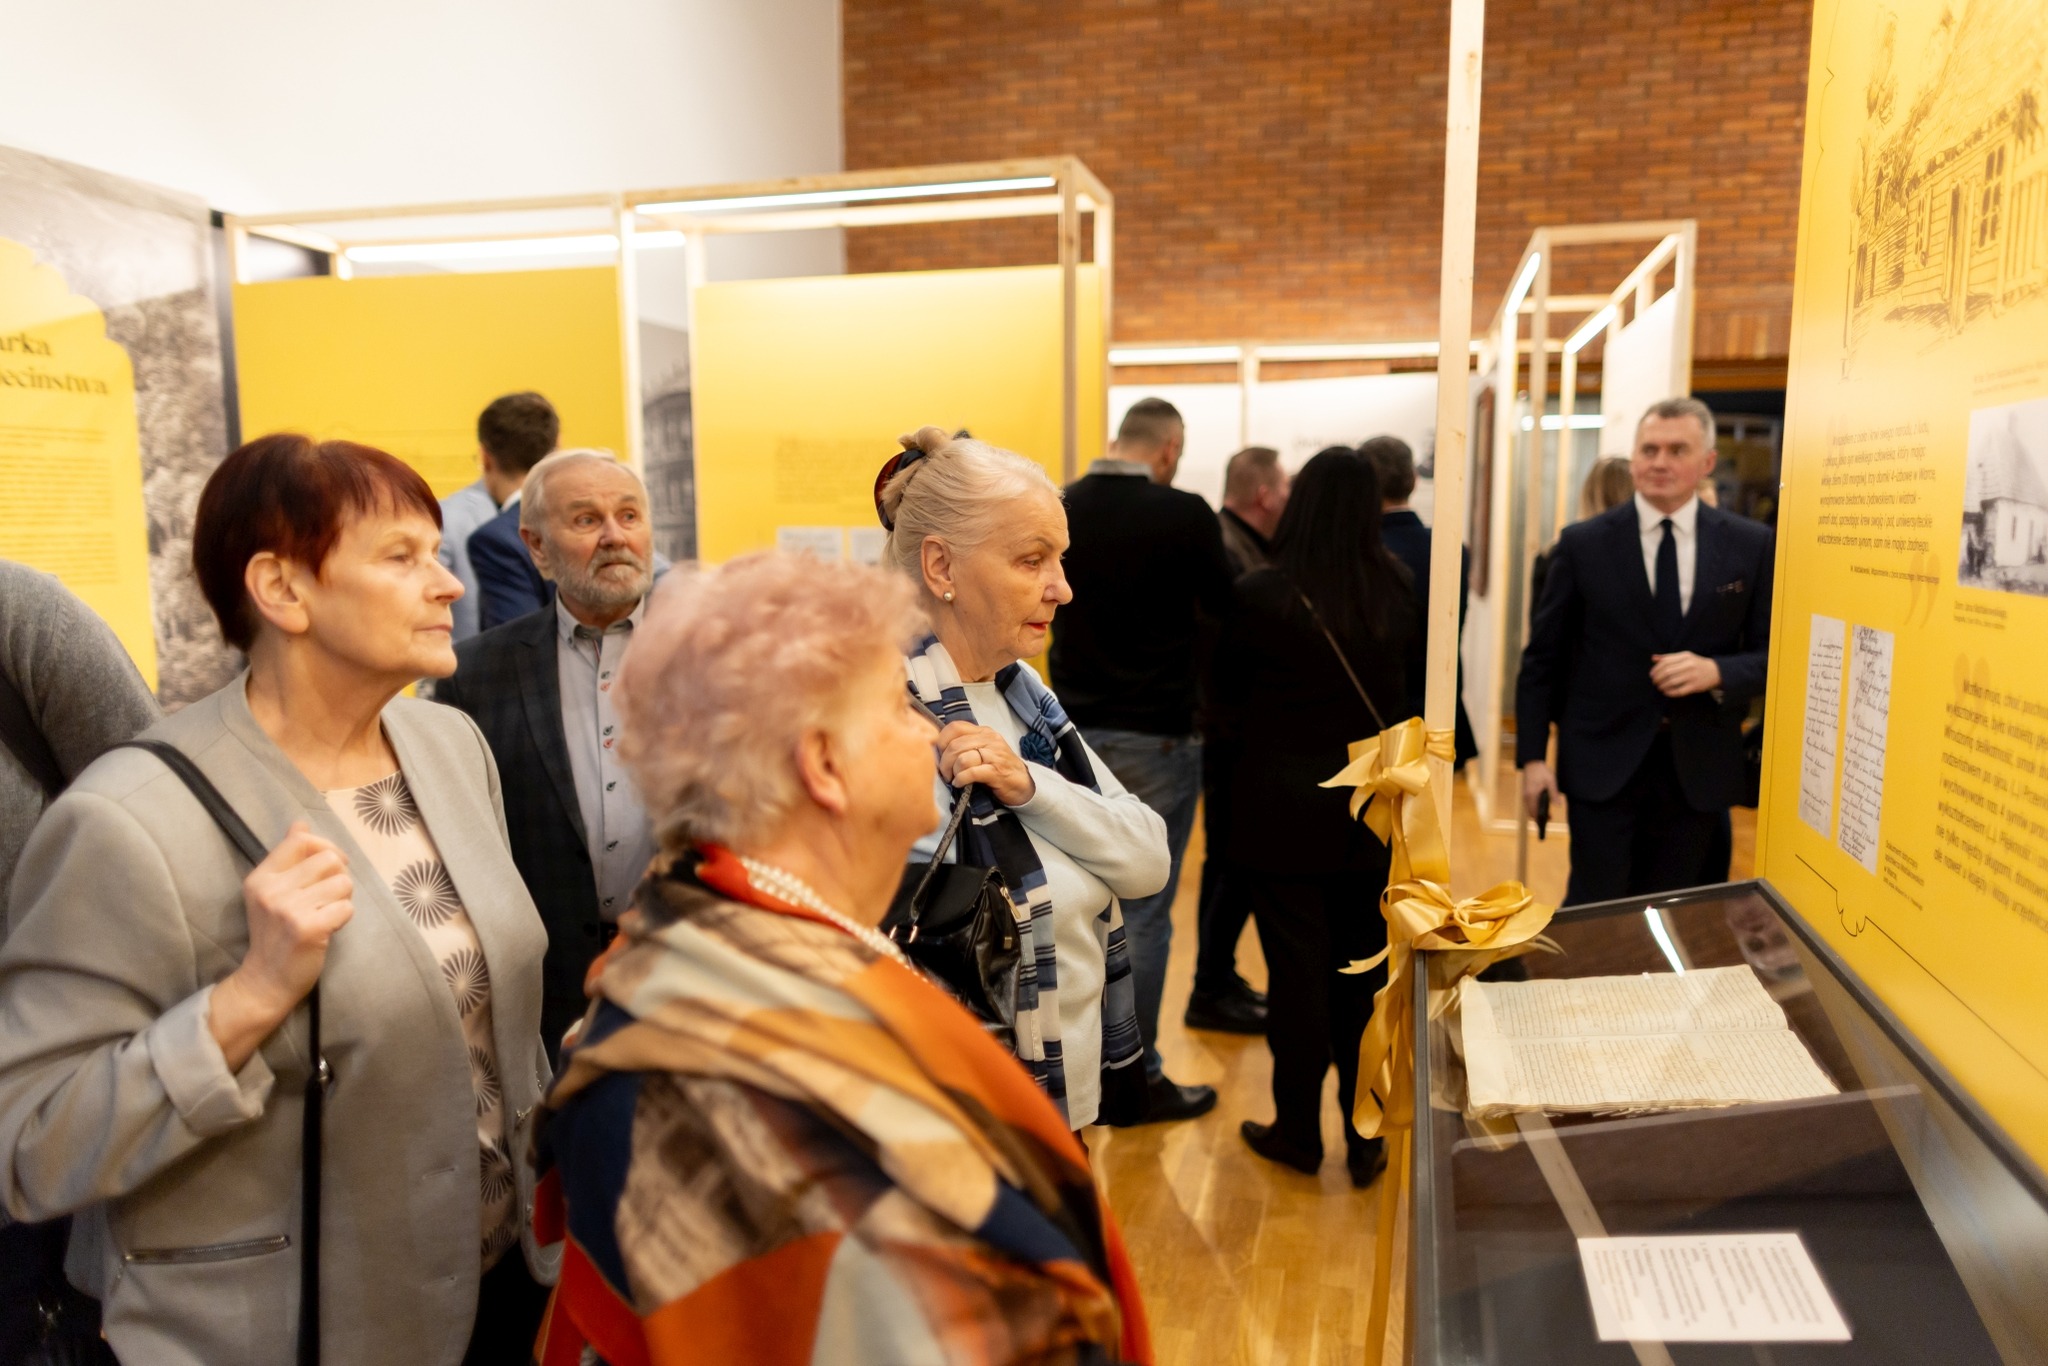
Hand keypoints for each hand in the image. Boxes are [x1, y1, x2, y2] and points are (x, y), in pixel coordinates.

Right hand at [209, 822, 354, 1071]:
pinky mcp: (307, 929)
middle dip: (338, 877)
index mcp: (261, 877)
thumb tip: (300, 823)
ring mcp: (288, 909)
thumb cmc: (275, 934)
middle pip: (330, 859)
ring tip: (325, 914)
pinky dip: (343, 918)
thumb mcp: (271, 892)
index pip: (303, 840)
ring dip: (342, 898)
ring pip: (343, 882)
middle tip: (327, 899)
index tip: (328, 868)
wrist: (265, 981)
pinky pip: (346, 908)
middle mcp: (271, 890)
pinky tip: (327, 929)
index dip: (325, 849)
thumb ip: (286, 857)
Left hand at [936, 721, 1036, 806]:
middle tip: (944, 773)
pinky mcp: (997, 772)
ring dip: (952, 771)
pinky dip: (961, 779)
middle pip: (955, 745)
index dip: (942, 740)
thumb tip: (939, 749)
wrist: (1023, 784)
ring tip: (952, 779)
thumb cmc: (999, 768)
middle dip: (944, 762)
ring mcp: (994, 755)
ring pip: (962, 758)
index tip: (939, 754)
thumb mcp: (984, 750)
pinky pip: (971, 772)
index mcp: (984, 732)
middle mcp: (989, 740)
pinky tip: (959, 784)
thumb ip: (966, 745)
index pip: (955, 727)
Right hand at [1522, 761, 1560, 822]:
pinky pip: (1529, 803)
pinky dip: (1534, 807)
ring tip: (1546, 814)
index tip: (1544, 824)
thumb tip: (1558, 805)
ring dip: (1536, 812)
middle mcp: (1526, 796)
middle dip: (1538, 817)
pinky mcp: (1526, 792)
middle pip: (1530, 812)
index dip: (1539, 819)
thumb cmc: (1542, 771)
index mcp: (1532, 795)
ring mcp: (1525, 794)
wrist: (1532, 762)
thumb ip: (1554, 794)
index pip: (1534, 812)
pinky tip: (1541, 806)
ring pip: (1529, 808)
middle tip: (1549, 819)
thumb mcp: (1551, 782)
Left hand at [1649, 651, 1721, 697]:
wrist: (1716, 671)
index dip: (1656, 669)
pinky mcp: (1695, 686)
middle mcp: (1689, 665)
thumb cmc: (1696, 664)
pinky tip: (1666, 692)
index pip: (1665, 662)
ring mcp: (1692, 676)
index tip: (1652, 674)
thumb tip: (1653, 658)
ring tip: (1659, 687)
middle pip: (1667, 672)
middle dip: (1657, 678)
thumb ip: (1669, 657)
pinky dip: (1670, 692)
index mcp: (1685, 656)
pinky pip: (1679, 691)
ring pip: (1672, 681)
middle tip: (1654, 682)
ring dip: (1662, 686)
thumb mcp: (1685, 656)